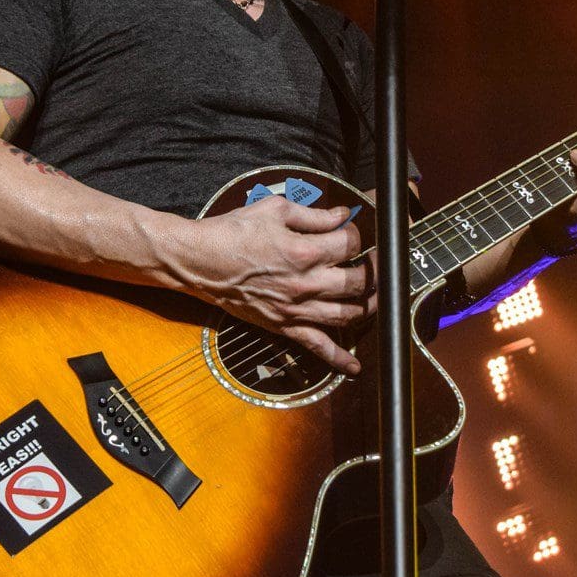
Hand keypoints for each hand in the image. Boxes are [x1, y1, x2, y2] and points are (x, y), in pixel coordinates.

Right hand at [175, 196, 370, 373]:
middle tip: (378, 262)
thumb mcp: (274, 210)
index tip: (352, 230)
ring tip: (377, 297)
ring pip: (346, 315)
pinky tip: (354, 366)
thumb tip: (341, 214)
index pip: (349, 244)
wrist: (199, 261)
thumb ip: (313, 214)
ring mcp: (295, 309)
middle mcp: (304, 284)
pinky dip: (338, 358)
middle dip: (375, 270)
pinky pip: (316, 346)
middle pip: (358, 282)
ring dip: (369, 307)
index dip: (357, 234)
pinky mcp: (283, 326)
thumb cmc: (232, 232)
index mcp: (303, 251)